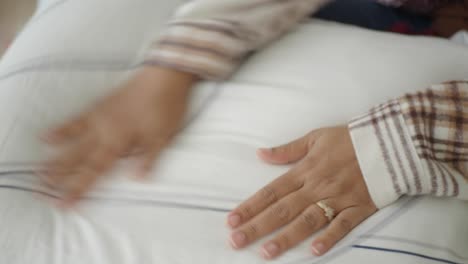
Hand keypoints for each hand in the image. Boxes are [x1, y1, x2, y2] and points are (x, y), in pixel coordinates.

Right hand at [42, 67, 197, 206]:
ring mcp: (99, 117)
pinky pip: (76, 119)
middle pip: (78, 158)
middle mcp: (104, 132)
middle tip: (43, 190)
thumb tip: (137, 180)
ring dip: (57, 156)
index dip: (79, 188)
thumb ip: (149, 159)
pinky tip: (49, 135)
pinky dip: (62, 129)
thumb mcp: (164, 137)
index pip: (96, 171)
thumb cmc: (166, 107)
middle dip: (61, 176)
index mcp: (120, 142)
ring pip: (72, 142)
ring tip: (40, 169)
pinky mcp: (100, 105)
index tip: (65, 203)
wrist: (164, 76)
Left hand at [226, 126, 376, 259]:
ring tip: (265, 252)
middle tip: (236, 241)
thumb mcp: (315, 137)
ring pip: (308, 221)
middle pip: (283, 210)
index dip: (251, 206)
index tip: (232, 219)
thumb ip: (287, 149)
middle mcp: (318, 186)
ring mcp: (339, 198)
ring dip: (286, 237)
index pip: (272, 191)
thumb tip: (261, 154)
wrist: (390, 140)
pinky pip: (343, 225)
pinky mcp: (359, 207)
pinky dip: (330, 238)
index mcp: (305, 169)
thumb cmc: (350, 138)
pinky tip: (314, 251)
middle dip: (258, 226)